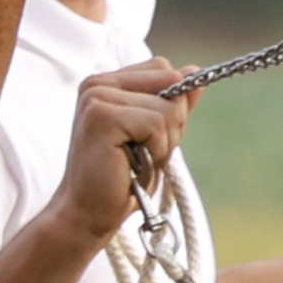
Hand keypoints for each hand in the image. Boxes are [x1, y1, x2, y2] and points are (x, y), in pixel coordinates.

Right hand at [47, 62, 193, 244]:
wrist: (88, 212)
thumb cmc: (120, 177)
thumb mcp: (155, 134)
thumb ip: (173, 102)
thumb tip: (194, 71)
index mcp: (107, 82)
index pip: (164, 70)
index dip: (171, 104)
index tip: (146, 135)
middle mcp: (98, 83)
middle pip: (171, 82)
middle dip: (170, 123)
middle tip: (141, 151)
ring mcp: (97, 97)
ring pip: (168, 107)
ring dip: (163, 142)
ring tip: (136, 160)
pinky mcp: (102, 116)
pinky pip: (157, 123)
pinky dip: (155, 149)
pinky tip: (131, 163)